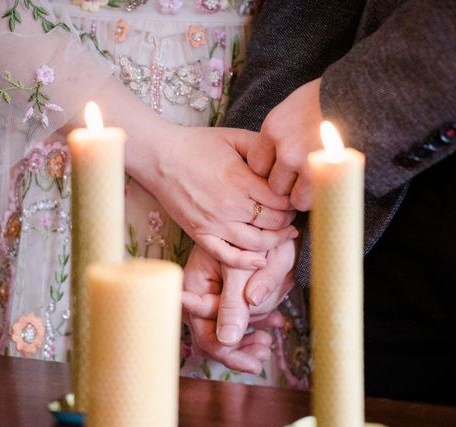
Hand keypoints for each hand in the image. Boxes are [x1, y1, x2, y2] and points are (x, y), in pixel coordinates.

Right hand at [139, 126, 298, 269]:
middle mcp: (230, 205)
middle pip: (273, 221)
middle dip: (288, 218)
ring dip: (276, 240)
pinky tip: (261, 261)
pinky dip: (246, 262)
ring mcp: (214, 223)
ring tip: (285, 233)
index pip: (280, 199)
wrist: (160, 157)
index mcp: (240, 180)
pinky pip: (227, 256)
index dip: (292, 200)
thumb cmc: (197, 145)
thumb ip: (262, 146)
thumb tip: (285, 158)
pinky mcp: (200, 234)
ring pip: (257, 242)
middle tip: (292, 213)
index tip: (295, 197)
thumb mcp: (233, 137)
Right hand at [182, 245, 283, 374]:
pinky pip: (242, 313)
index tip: (253, 363)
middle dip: (242, 344)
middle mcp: (203, 290)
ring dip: (251, 332)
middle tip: (264, 353)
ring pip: (231, 324)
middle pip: (217, 332)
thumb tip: (227, 340)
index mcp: (196, 284)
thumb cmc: (256, 236)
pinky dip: (258, 320)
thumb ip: (233, 304)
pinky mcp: (233, 287)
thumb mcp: (243, 269)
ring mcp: (218, 289)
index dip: (229, 352)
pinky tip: (275, 322)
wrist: (273, 216)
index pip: (205, 331)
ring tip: (269, 340)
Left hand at [247, 78, 322, 211]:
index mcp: (273, 128)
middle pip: (272, 183)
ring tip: (318, 182)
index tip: (285, 168)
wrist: (363, 97)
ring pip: (290, 196)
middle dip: (287, 184)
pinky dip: (315, 199)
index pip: (257, 164)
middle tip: (304, 177)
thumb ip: (283, 130)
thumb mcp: (297, 106)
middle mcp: (282, 147)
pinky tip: (326, 187)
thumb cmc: (333, 100)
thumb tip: (276, 153)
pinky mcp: (320, 174)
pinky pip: (307, 202)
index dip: (272, 169)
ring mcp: (301, 162)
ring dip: (302, 194)